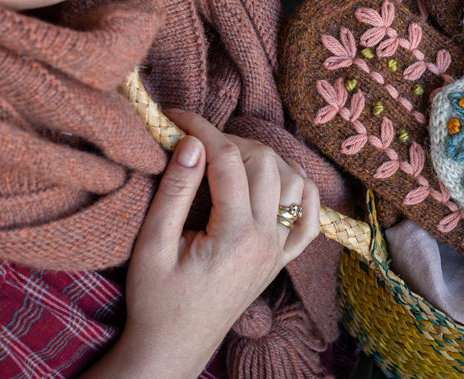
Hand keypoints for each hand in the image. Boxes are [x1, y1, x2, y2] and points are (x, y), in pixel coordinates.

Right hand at [83, 110, 318, 377]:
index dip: (202, 128)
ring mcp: (280, 251)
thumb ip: (174, 191)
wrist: (174, 346)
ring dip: (264, 159)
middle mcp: (267, 240)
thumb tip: (193, 143)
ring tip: (225, 158)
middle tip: (195, 142)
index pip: (228, 160)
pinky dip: (301, 191)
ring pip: (293, 182)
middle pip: (265, 163)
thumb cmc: (155, 300)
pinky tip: (277, 180)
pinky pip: (311, 218)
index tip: (175, 116)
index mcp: (235, 235)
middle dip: (230, 141)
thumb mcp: (151, 245)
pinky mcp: (282, 260)